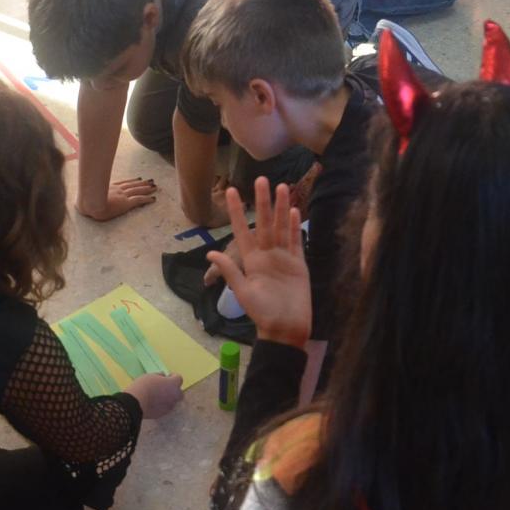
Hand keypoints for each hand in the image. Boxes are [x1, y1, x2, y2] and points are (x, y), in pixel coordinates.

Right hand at [77, 177, 157, 220]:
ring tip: (154, 186)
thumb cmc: (85, 203)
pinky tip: (153, 199)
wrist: (90, 205)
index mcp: (108, 188)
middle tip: (150, 180)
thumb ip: (86, 200)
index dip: (131, 181)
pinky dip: (147, 199)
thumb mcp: (85, 200)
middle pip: (132, 185)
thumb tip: (80, 204)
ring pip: (137, 190)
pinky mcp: (126, 203)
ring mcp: (122, 196)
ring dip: (146, 188)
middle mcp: (117, 190)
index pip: (123, 183)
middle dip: (142, 183)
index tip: (138, 179)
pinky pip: (139, 200)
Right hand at [125, 372, 183, 418]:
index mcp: (173, 384)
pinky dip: (162, 405)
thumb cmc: (143, 386)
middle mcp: (174, 396)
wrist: (135, 402)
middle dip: (174, 390)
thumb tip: (163, 376)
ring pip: (173, 401)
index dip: (173, 377)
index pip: (179, 379)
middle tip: (164, 387)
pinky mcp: (163, 413)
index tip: (167, 376)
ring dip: (168, 398)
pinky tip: (153, 403)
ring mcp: (169, 406)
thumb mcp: (151, 376)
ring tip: (157, 396)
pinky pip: (165, 408)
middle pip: (179, 392)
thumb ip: (160, 376)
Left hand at [206, 178, 310, 346]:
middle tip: (261, 179)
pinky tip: (294, 210)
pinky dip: (295, 226)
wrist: (286, 330)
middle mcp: (266, 255)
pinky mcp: (299, 264)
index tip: (231, 192)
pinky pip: (296, 241)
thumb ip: (230, 271)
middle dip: (262, 202)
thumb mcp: (243, 291)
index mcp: (251, 260)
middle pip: (264, 223)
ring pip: (281, 227)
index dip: (237, 211)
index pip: (242, 230)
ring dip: (281, 208)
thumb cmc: (262, 313)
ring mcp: (283, 258)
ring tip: (282, 187)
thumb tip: (210, 254)